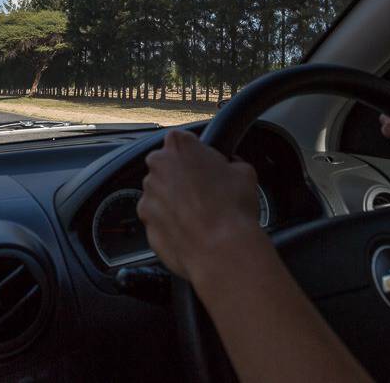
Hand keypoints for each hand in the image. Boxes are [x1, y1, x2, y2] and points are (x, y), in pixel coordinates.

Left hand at [138, 129, 264, 280]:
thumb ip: (231, 163)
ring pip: (161, 193)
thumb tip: (232, 167)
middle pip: (167, 166)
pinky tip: (190, 230)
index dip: (196, 154)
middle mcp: (158, 167)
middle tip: (205, 192)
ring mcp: (148, 195)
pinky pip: (158, 218)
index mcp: (180, 146)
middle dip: (182, 177)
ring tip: (200, 216)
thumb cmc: (232, 210)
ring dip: (175, 201)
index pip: (182, 140)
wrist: (221, 250)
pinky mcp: (145, 222)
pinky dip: (169, 223)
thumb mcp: (244, 173)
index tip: (205, 166)